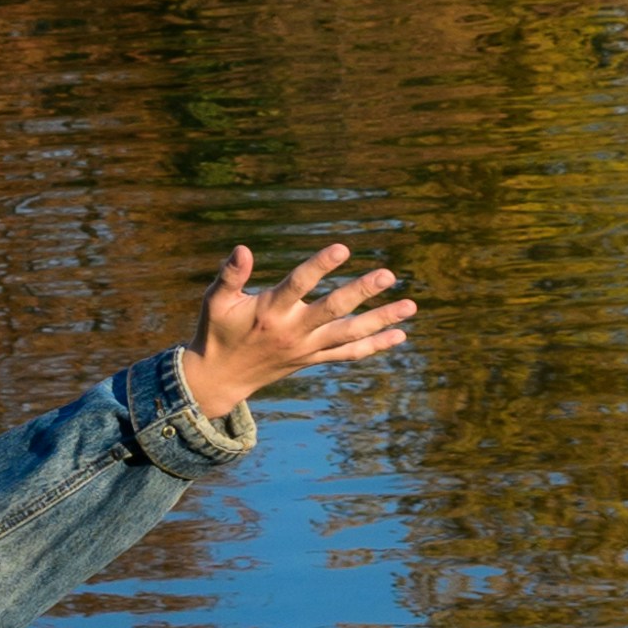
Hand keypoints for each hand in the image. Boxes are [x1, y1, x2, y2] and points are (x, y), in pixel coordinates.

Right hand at [182, 241, 415, 425]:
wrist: (220, 378)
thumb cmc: (216, 331)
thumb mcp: (216, 300)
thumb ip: (230, 274)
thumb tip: (242, 248)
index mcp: (268, 312)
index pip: (298, 285)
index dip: (320, 266)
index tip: (343, 248)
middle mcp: (292, 331)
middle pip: (332, 310)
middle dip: (361, 292)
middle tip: (389, 274)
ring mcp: (305, 349)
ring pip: (349, 335)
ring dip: (381, 320)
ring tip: (411, 306)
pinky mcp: (312, 359)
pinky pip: (348, 354)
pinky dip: (375, 345)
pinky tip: (400, 334)